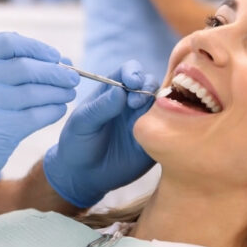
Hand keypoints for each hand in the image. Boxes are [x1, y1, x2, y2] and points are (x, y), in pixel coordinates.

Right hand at [0, 32, 79, 220]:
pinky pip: (36, 116)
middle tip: (73, 77)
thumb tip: (51, 60)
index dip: (37, 47)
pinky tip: (58, 111)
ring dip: (58, 92)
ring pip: (35, 93)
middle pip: (27, 67)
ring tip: (69, 94)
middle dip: (56, 72)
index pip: (8, 42)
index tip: (56, 57)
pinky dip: (52, 112)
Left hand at [42, 60, 156, 207]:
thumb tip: (121, 91)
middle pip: (151, 84)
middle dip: (147, 88)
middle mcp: (133, 102)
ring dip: (160, 106)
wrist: (82, 175)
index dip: (134, 72)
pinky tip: (160, 133)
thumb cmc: (77, 143)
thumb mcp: (82, 123)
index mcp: (113, 90)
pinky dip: (170, 127)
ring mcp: (145, 120)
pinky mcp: (154, 141)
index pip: (130, 71)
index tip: (131, 82)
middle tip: (135, 103)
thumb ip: (100, 107)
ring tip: (146, 118)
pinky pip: (169, 130)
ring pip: (163, 105)